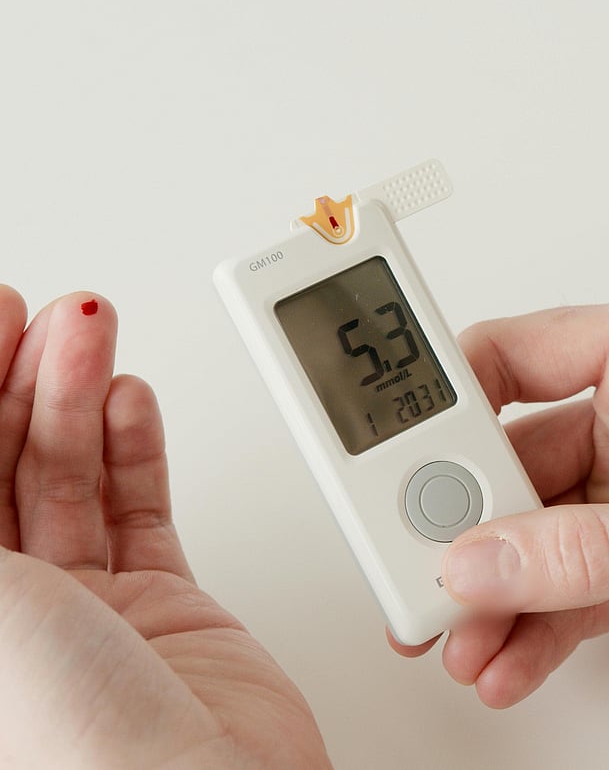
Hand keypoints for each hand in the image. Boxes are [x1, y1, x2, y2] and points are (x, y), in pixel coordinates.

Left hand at [0, 285, 330, 768]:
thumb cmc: (76, 744)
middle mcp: (16, 612)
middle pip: (10, 466)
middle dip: (31, 378)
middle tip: (55, 313)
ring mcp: (89, 607)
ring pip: (77, 477)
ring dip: (86, 398)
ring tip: (96, 334)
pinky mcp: (163, 602)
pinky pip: (141, 508)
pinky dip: (138, 448)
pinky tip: (131, 401)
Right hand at [391, 299, 608, 708]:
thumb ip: (580, 544)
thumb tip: (478, 563)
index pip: (503, 358)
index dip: (438, 399)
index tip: (384, 438)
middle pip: (502, 461)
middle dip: (454, 524)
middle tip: (408, 558)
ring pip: (530, 534)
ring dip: (490, 591)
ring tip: (449, 633)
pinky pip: (574, 583)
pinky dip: (539, 624)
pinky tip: (504, 655)